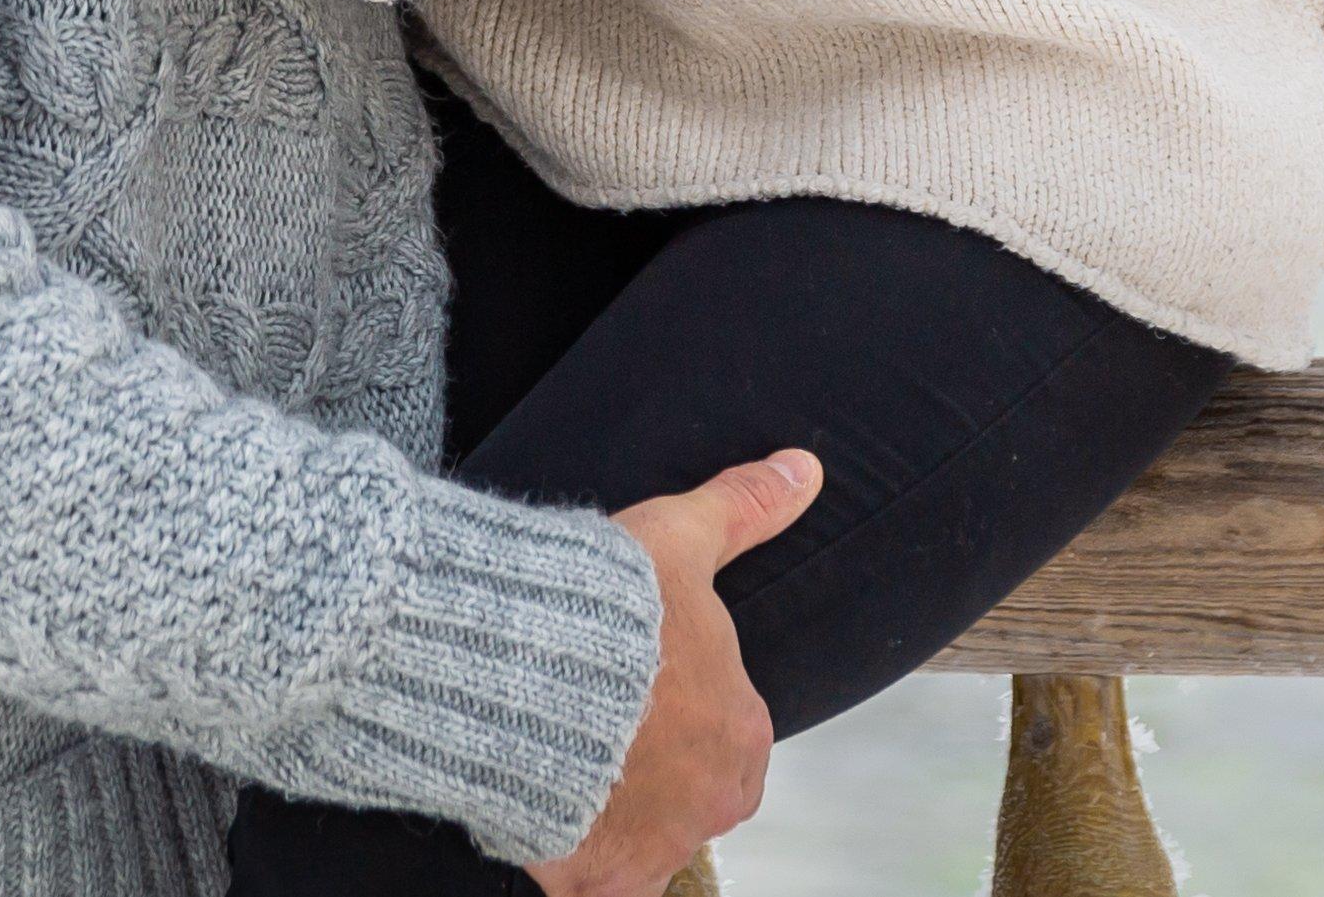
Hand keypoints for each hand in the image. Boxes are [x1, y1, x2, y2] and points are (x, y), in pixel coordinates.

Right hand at [527, 449, 820, 896]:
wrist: (516, 672)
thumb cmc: (604, 606)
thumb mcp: (680, 537)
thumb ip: (745, 506)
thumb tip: (807, 468)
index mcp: (742, 732)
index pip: (724, 730)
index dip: (673, 703)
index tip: (631, 679)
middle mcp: (712, 802)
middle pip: (688, 789)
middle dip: (649, 762)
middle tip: (592, 716)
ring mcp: (655, 846)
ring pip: (643, 834)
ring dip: (611, 806)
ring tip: (558, 752)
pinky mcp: (596, 881)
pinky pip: (597, 884)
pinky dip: (577, 859)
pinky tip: (545, 811)